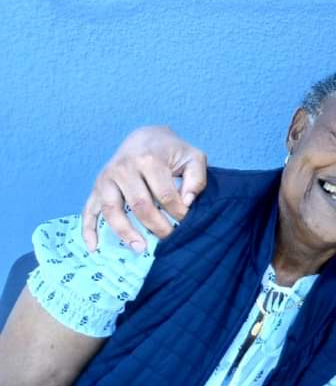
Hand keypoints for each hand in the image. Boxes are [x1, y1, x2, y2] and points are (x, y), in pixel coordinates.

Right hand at [81, 126, 207, 251]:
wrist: (145, 137)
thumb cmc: (172, 151)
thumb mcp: (193, 156)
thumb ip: (197, 178)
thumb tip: (187, 202)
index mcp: (149, 160)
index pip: (165, 195)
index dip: (178, 212)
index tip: (188, 221)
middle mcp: (123, 168)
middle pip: (140, 205)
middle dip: (157, 226)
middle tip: (170, 240)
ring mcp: (106, 178)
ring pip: (112, 210)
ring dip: (125, 232)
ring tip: (140, 248)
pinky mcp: (96, 186)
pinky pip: (88, 210)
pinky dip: (88, 230)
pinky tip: (94, 247)